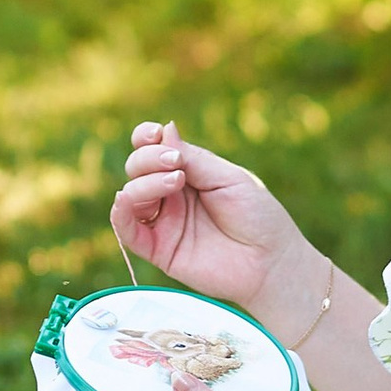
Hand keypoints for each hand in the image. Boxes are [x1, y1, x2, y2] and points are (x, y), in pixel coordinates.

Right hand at [110, 121, 321, 332]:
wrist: (271, 261)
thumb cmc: (258, 216)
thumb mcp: (228, 177)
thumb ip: (194, 159)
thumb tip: (164, 130)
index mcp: (187, 173)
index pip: (152, 148)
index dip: (146, 137)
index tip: (155, 134)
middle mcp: (170, 196)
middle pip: (137, 168)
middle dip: (148, 158)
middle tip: (176, 164)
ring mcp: (163, 222)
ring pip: (130, 196)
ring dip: (143, 183)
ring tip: (175, 181)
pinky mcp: (158, 250)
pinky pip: (126, 231)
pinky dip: (120, 212)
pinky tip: (126, 199)